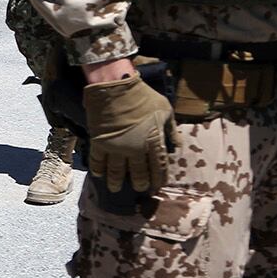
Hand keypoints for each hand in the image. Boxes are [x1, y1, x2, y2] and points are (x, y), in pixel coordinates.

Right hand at [83, 70, 173, 193]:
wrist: (116, 87)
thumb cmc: (143, 97)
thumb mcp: (165, 110)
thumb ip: (171, 129)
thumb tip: (178, 145)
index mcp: (153, 141)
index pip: (159, 166)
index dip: (159, 178)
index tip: (158, 186)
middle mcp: (135, 149)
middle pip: (139, 173)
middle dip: (141, 184)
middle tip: (140, 189)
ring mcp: (116, 147)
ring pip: (117, 172)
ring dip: (117, 182)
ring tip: (116, 189)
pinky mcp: (100, 142)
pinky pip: (98, 161)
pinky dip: (98, 170)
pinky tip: (99, 175)